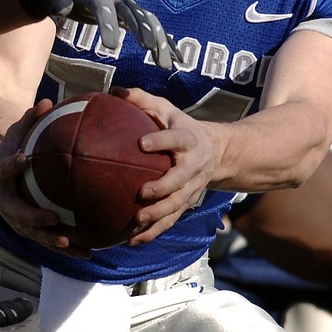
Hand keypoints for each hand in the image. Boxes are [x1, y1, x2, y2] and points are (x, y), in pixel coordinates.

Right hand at [0, 101, 92, 257]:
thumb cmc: (9, 150)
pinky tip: (88, 252)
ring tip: (71, 243)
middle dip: (34, 217)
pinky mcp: (27, 229)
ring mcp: (14, 218)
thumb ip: (28, 121)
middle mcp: (4, 201)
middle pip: (17, 212)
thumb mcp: (14, 134)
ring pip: (32, 233)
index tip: (23, 159)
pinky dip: (66, 248)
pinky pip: (47, 240)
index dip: (12, 165)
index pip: (4, 169)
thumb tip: (47, 102)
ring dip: (51, 240)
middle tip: (52, 218)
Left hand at [11, 0, 176, 69]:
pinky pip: (152, 26)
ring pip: (148, 21)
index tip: (110, 46)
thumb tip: (64, 10)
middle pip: (133, 14)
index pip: (102, 7)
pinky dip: (165, 40)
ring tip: (165, 64)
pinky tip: (177, 57)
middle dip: (144, 31)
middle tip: (151, 51)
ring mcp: (127, 4)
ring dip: (159, 41)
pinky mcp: (132, 13)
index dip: (108, 25)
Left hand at [112, 87, 221, 244]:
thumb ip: (141, 99)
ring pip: (176, 205)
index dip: (161, 141)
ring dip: (158, 215)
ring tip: (137, 222)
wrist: (217, 152)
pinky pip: (170, 220)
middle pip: (179, 179)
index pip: (175, 139)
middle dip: (163, 187)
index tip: (142, 143)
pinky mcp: (185, 204)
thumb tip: (113, 91)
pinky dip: (153, 232)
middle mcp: (192, 166)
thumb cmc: (180, 126)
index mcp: (187, 140)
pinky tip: (131, 240)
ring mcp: (191, 188)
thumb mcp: (166, 109)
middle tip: (143, 192)